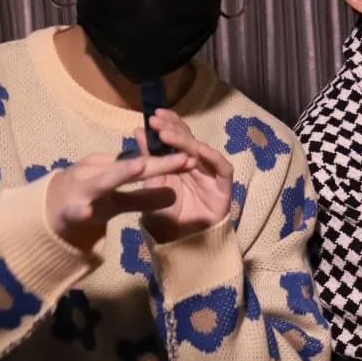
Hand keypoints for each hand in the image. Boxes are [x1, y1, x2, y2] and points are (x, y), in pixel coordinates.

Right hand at [44, 147, 192, 249]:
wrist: (48, 211)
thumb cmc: (86, 198)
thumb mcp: (115, 197)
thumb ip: (142, 196)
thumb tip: (173, 191)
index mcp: (110, 171)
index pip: (142, 166)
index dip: (167, 163)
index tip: (191, 159)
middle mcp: (97, 175)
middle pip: (127, 169)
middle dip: (153, 163)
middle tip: (176, 159)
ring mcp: (82, 191)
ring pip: (101, 182)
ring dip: (119, 174)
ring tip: (139, 166)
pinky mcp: (69, 211)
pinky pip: (77, 211)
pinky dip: (83, 210)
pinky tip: (88, 211)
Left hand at [136, 109, 234, 242]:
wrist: (182, 245)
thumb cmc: (169, 216)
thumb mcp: (153, 184)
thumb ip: (147, 159)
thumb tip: (137, 130)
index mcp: (181, 163)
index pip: (176, 138)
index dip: (168, 125)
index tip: (152, 115)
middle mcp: (197, 165)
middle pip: (189, 140)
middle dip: (174, 129)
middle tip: (156, 120)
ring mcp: (211, 174)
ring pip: (202, 151)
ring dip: (186, 141)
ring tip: (166, 134)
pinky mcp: (224, 187)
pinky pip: (222, 168)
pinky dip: (212, 157)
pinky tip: (199, 149)